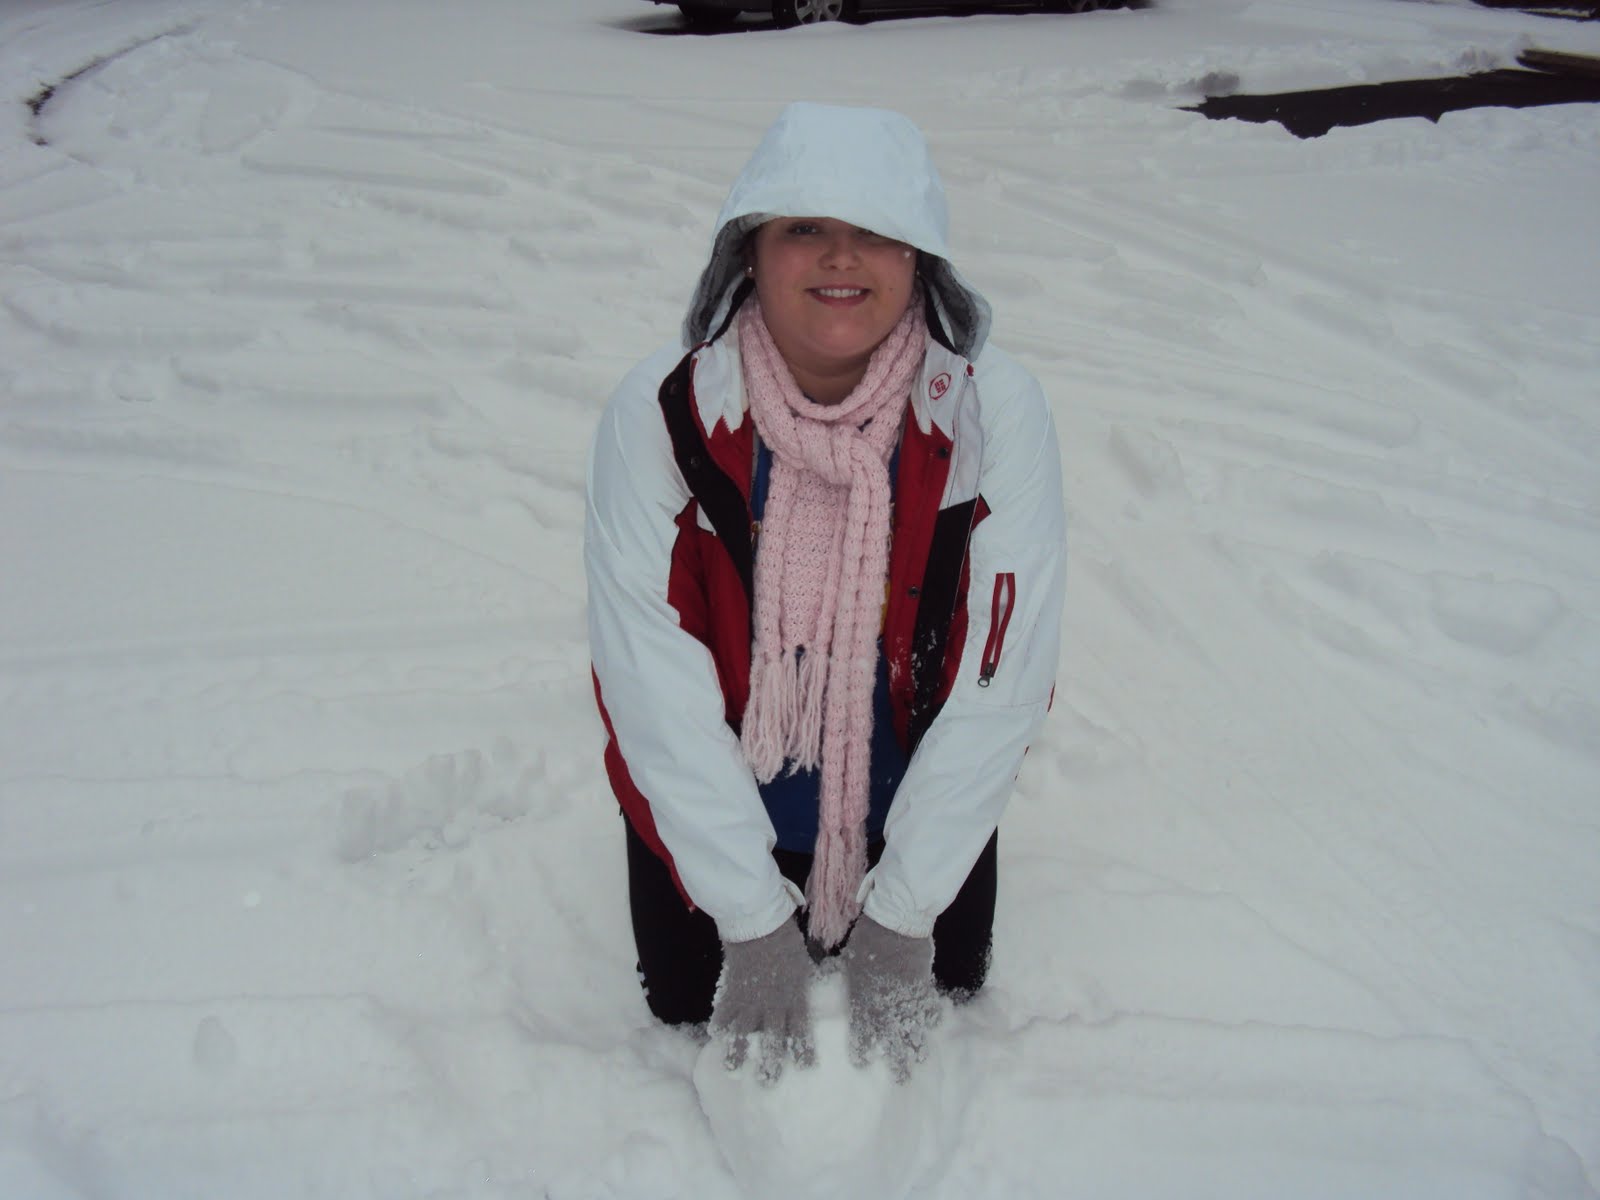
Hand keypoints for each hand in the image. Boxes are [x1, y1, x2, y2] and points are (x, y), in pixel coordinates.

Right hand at [710, 918, 815, 1084]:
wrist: (759, 921)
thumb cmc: (786, 939)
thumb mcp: (802, 964)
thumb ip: (802, 984)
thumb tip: (805, 994)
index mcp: (795, 998)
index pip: (800, 1031)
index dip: (802, 1050)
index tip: (805, 1069)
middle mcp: (773, 1005)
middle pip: (773, 1039)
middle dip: (770, 1062)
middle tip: (768, 1083)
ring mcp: (750, 1000)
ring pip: (744, 1033)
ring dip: (738, 1052)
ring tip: (733, 1070)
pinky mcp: (732, 990)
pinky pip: (723, 1012)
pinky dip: (719, 1024)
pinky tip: (715, 1035)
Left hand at [841, 916, 942, 1082]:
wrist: (897, 920)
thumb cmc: (867, 936)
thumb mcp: (849, 959)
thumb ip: (845, 977)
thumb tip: (829, 980)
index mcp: (865, 998)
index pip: (862, 1031)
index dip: (862, 1048)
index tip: (861, 1064)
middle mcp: (886, 1003)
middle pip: (893, 1038)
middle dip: (897, 1060)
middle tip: (901, 1079)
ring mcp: (908, 995)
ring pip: (914, 1027)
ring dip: (917, 1045)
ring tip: (920, 1061)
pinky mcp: (923, 984)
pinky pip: (929, 1005)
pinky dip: (931, 1016)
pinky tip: (934, 1027)